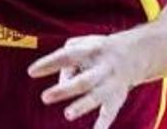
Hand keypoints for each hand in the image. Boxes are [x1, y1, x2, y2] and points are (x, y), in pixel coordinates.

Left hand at [28, 33, 145, 127]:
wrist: (134, 54)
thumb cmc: (96, 50)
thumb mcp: (82, 45)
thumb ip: (67, 61)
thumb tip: (62, 82)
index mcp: (90, 50)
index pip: (66, 56)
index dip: (48, 64)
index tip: (31, 72)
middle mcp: (102, 68)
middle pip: (83, 81)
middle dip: (64, 90)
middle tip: (44, 97)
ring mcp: (111, 84)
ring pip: (96, 97)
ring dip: (82, 106)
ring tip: (67, 114)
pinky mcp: (116, 98)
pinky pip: (109, 113)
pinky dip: (102, 125)